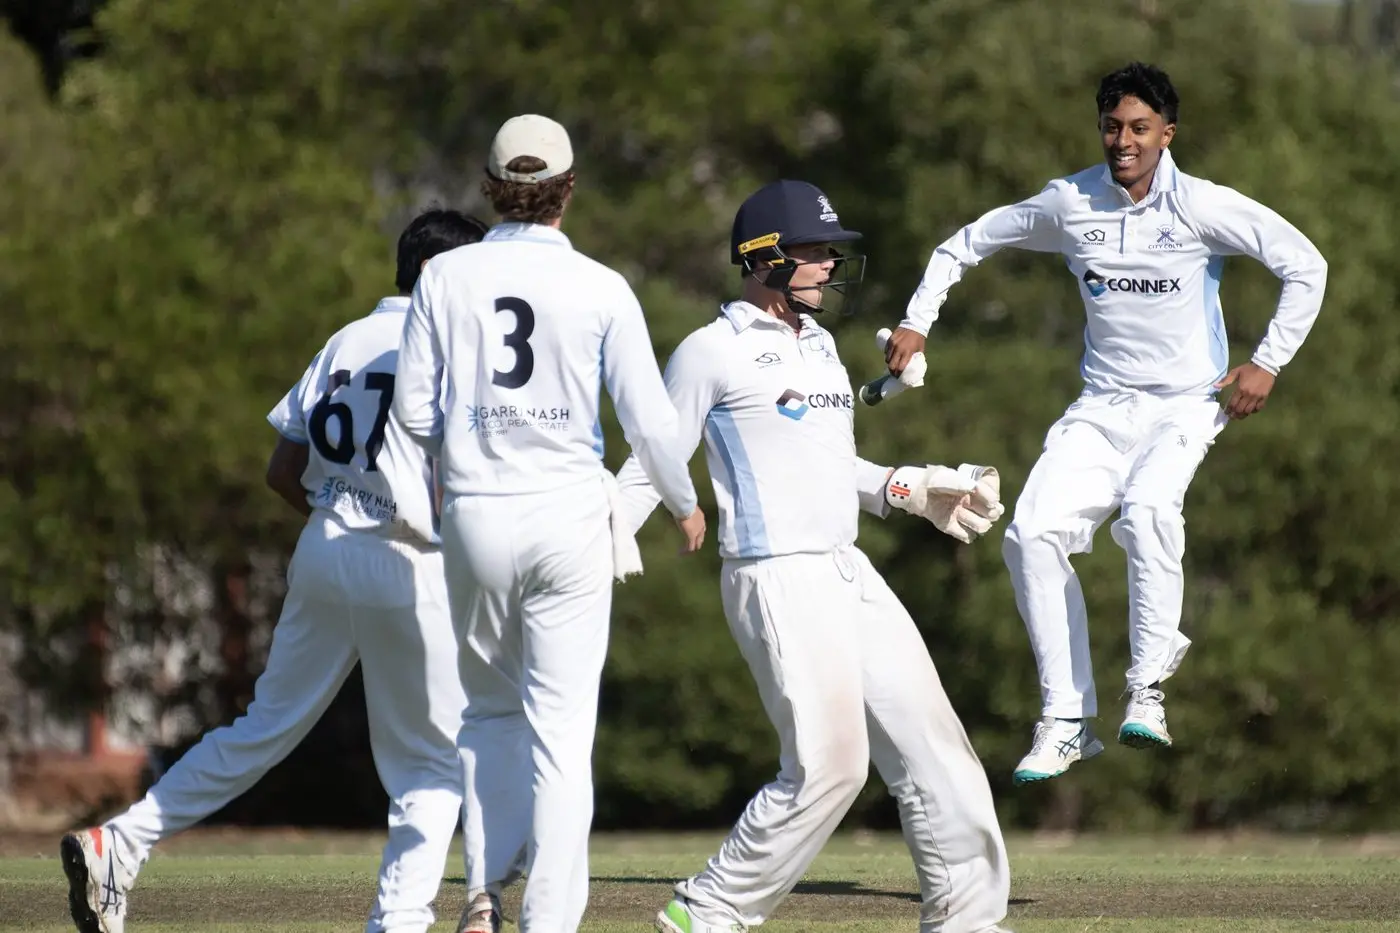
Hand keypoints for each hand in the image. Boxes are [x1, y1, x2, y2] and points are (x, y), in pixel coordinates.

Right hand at [675, 507, 705, 553]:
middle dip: (697, 542)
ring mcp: (697, 532)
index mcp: (701, 518)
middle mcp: (701, 526)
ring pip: (696, 543)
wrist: (686, 506)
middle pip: (701, 537)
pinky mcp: (691, 537)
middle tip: (694, 547)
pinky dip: (685, 551)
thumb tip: (680, 510)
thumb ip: (685, 512)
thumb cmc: (684, 504)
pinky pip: (690, 547)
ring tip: (687, 552)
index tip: (695, 535)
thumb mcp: (686, 508)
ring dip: (691, 547)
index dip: (698, 533)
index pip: (702, 528)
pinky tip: (680, 553)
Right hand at [884, 327, 925, 377]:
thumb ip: (915, 358)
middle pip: (891, 365)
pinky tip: (891, 355)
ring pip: (887, 359)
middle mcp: (898, 349)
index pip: (900, 368)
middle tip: (894, 372)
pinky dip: (888, 355)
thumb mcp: (920, 350)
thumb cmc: (919, 339)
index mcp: (907, 353)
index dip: (898, 374)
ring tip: (893, 364)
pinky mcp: (890, 340)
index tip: (898, 376)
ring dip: (890, 363)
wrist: (914, 325)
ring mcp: (893, 344)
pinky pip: (886, 351)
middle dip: (892, 371)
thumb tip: (913, 366)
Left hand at [885, 464, 1004, 542]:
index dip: (993, 500)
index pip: (991, 497)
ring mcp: (960, 515)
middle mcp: (969, 504)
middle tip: (988, 513)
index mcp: (972, 490)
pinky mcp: (949, 526)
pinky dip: (967, 535)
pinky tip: (963, 529)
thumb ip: (960, 483)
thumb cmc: (933, 480)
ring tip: (971, 519)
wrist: (915, 490)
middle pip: (991, 514)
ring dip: (979, 524)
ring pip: (980, 526)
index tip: (992, 502)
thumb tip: (973, 487)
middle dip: (991, 515)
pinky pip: (965, 536)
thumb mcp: (947, 477)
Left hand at [1215, 362, 1275, 419]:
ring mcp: (1257, 397)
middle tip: (1231, 417)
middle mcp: (1248, 395)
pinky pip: (1259, 408)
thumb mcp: (1236, 372)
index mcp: (1240, 389)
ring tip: (1239, 416)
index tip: (1226, 412)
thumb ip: (1226, 380)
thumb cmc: (1249, 369)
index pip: (1232, 403)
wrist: (1265, 366)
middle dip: (1234, 414)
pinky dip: (1254, 411)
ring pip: (1249, 410)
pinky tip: (1250, 411)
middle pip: (1240, 409)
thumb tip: (1215, 386)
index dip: (1228, 410)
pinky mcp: (1264, 397)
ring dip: (1243, 415)